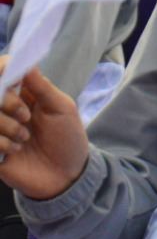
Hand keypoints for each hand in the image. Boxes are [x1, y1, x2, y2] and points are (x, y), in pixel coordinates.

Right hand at [0, 59, 89, 201]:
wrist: (66, 175)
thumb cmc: (67, 138)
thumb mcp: (61, 108)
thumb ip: (42, 87)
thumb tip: (27, 63)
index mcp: (25, 93)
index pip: (5, 72)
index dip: (3, 68)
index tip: (6, 72)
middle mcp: (7, 108)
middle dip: (7, 102)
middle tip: (26, 116)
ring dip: (6, 126)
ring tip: (25, 138)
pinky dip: (0, 143)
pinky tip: (14, 151)